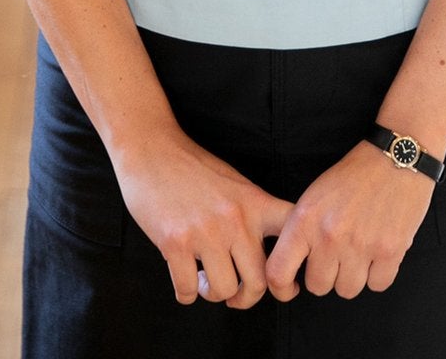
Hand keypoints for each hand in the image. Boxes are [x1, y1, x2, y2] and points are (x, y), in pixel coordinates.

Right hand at [112, 130, 294, 309]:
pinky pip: (188, 290)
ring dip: (212, 294)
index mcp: (253, 202)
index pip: (291, 233)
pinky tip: (184, 281)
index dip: (294, 265)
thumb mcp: (234, 183)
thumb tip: (265, 257)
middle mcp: (235, 219)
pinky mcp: (175, 243)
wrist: (151, 148)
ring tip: (203, 280)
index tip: (285, 283)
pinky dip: (186, 294)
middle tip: (234, 294)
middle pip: (259, 282)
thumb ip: (251, 213)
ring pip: (224, 290)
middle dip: (246, 298)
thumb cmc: (192, 167)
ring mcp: (205, 232)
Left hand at [265, 142, 433, 300]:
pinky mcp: (390, 251)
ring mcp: (361, 245)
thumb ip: (301, 230)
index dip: (282, 288)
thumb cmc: (353, 176)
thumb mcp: (314, 195)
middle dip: (327, 274)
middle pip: (318, 287)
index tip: (292, 286)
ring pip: (347, 290)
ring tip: (360, 249)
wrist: (396, 158)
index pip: (278, 272)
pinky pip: (377, 285)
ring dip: (353, 275)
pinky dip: (379, 273)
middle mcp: (330, 235)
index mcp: (305, 219)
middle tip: (337, 253)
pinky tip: (379, 251)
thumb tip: (292, 266)